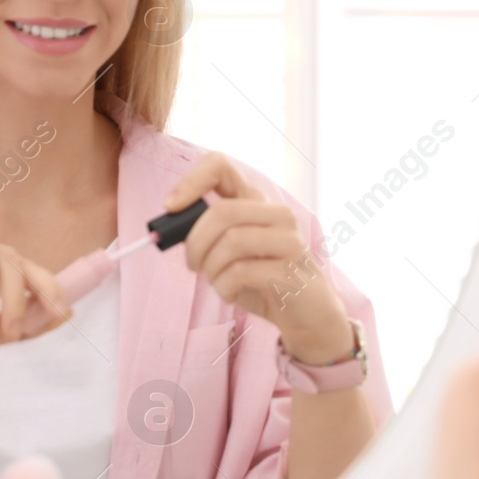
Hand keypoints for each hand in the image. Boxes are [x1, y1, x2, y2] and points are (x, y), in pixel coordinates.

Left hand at [163, 152, 352, 364]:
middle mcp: (276, 213)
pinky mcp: (290, 269)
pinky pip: (240, 272)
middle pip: (222, 212)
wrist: (308, 313)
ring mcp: (288, 240)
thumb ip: (208, 232)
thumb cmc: (262, 280)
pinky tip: (232, 294)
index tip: (171, 207)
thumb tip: (172, 221)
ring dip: (211, 269)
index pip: (221, 165)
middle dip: (195, 242)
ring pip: (230, 242)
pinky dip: (224, 288)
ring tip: (218, 281)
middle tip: (192, 264)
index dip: (191, 181)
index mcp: (256, 201)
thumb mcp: (232, 251)